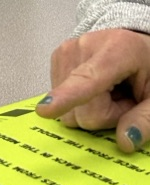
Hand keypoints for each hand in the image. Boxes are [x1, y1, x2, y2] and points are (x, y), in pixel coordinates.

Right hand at [35, 28, 149, 151]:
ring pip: (69, 109)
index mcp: (118, 50)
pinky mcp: (56, 57)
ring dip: (91, 108)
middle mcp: (85, 45)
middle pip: (83, 110)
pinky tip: (96, 87)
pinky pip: (61, 99)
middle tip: (124, 99)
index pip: (89, 79)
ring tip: (111, 91)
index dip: (67, 97)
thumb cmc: (149, 66)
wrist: (135, 42)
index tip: (45, 110)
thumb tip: (124, 142)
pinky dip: (79, 100)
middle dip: (105, 115)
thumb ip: (145, 119)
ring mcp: (66, 50)